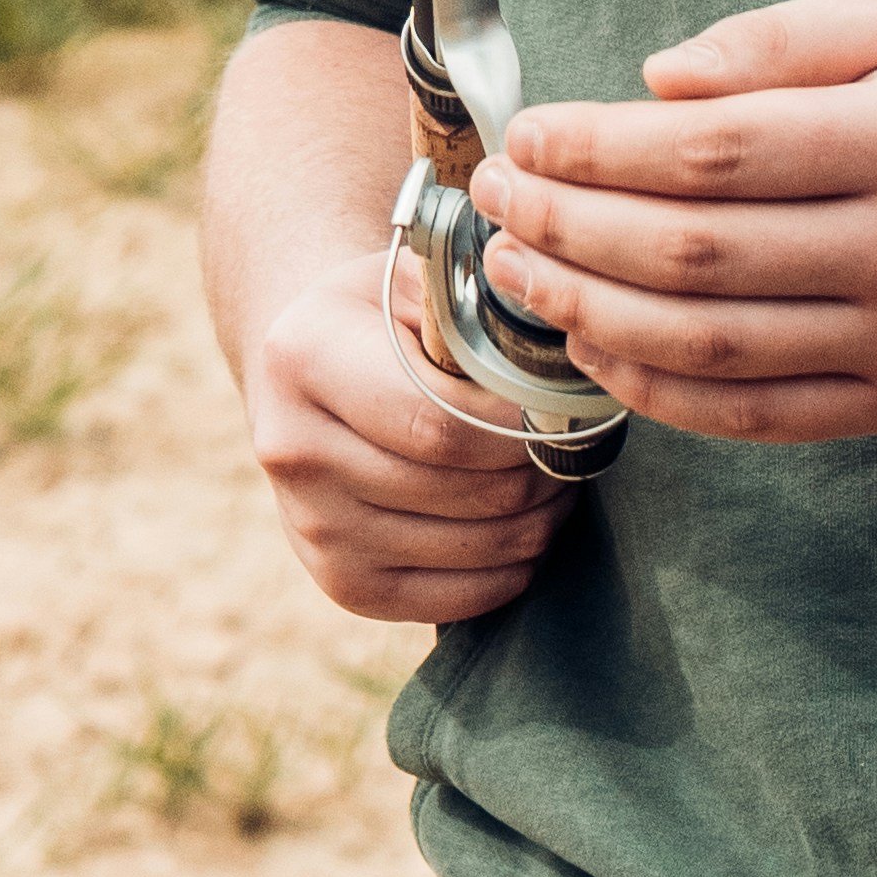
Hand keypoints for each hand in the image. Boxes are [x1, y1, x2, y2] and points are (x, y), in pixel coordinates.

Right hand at [242, 254, 569, 619]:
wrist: (306, 372)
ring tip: (561, 477)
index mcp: (306, 358)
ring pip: (471, 545)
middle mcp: (295, 451)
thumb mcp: (414, 277)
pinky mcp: (343, 584)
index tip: (569, 407)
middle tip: (582, 444)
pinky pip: (458, 600)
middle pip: (460, 487)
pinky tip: (528, 523)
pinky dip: (514, 568)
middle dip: (541, 469)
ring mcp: (313, 528)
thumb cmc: (382, 315)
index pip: (440, 421)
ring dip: (539, 517)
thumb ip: (474, 301)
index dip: (520, 424)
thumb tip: (557, 339)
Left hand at [474, 0, 876, 442]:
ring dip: (590, 313)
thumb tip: (657, 83)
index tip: (531, 133)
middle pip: (695, 254)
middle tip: (498, 199)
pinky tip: (597, 347)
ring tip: (519, 271)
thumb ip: (779, 40)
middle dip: (569, 226)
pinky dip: (659, 392)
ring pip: (709, 346)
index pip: (715, 151)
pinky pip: (752, 416)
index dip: (599, 147)